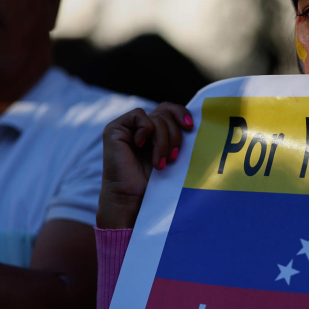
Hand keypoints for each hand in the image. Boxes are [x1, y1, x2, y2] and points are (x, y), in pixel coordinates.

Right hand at [97, 103, 192, 229]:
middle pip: (166, 112)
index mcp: (155, 130)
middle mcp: (141, 126)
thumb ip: (177, 135)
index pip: (169, 109)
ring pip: (156, 118)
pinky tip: (141, 146)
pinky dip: (146, 130)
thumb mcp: (172, 155)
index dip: (181, 113)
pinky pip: (139, 116)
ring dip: (163, 141)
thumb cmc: (154, 183)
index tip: (190, 127)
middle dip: (175, 135)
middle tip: (174, 157)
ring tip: (160, 163)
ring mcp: (127, 127)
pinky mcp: (115, 129)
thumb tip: (194, 119)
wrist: (133, 199)